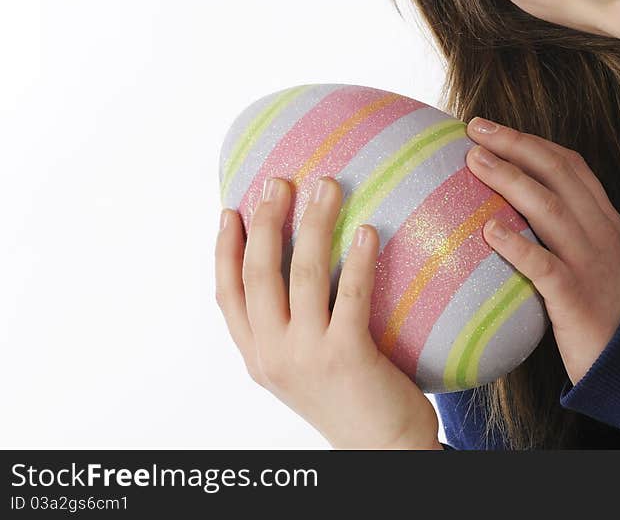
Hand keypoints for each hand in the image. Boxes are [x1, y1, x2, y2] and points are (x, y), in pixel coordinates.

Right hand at [215, 175, 442, 449]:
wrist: (383, 449)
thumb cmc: (349, 395)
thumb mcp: (302, 363)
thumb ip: (289, 323)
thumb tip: (295, 257)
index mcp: (258, 356)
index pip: (227, 295)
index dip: (225, 250)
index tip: (231, 209)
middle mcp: (273, 356)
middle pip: (259, 274)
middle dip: (266, 221)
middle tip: (280, 180)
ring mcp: (308, 357)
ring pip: (304, 275)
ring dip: (314, 223)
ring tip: (328, 185)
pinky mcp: (347, 357)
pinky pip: (351, 296)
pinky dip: (358, 259)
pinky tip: (367, 230)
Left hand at [464, 119, 619, 386]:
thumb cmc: (605, 311)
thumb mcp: (596, 259)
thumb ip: (567, 231)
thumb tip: (512, 209)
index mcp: (606, 220)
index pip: (570, 164)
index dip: (531, 141)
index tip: (493, 128)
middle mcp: (601, 232)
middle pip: (556, 173)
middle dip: (514, 144)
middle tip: (475, 128)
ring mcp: (591, 263)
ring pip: (548, 208)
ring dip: (508, 179)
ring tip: (473, 162)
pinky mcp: (577, 298)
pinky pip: (544, 265)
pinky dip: (516, 244)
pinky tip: (489, 230)